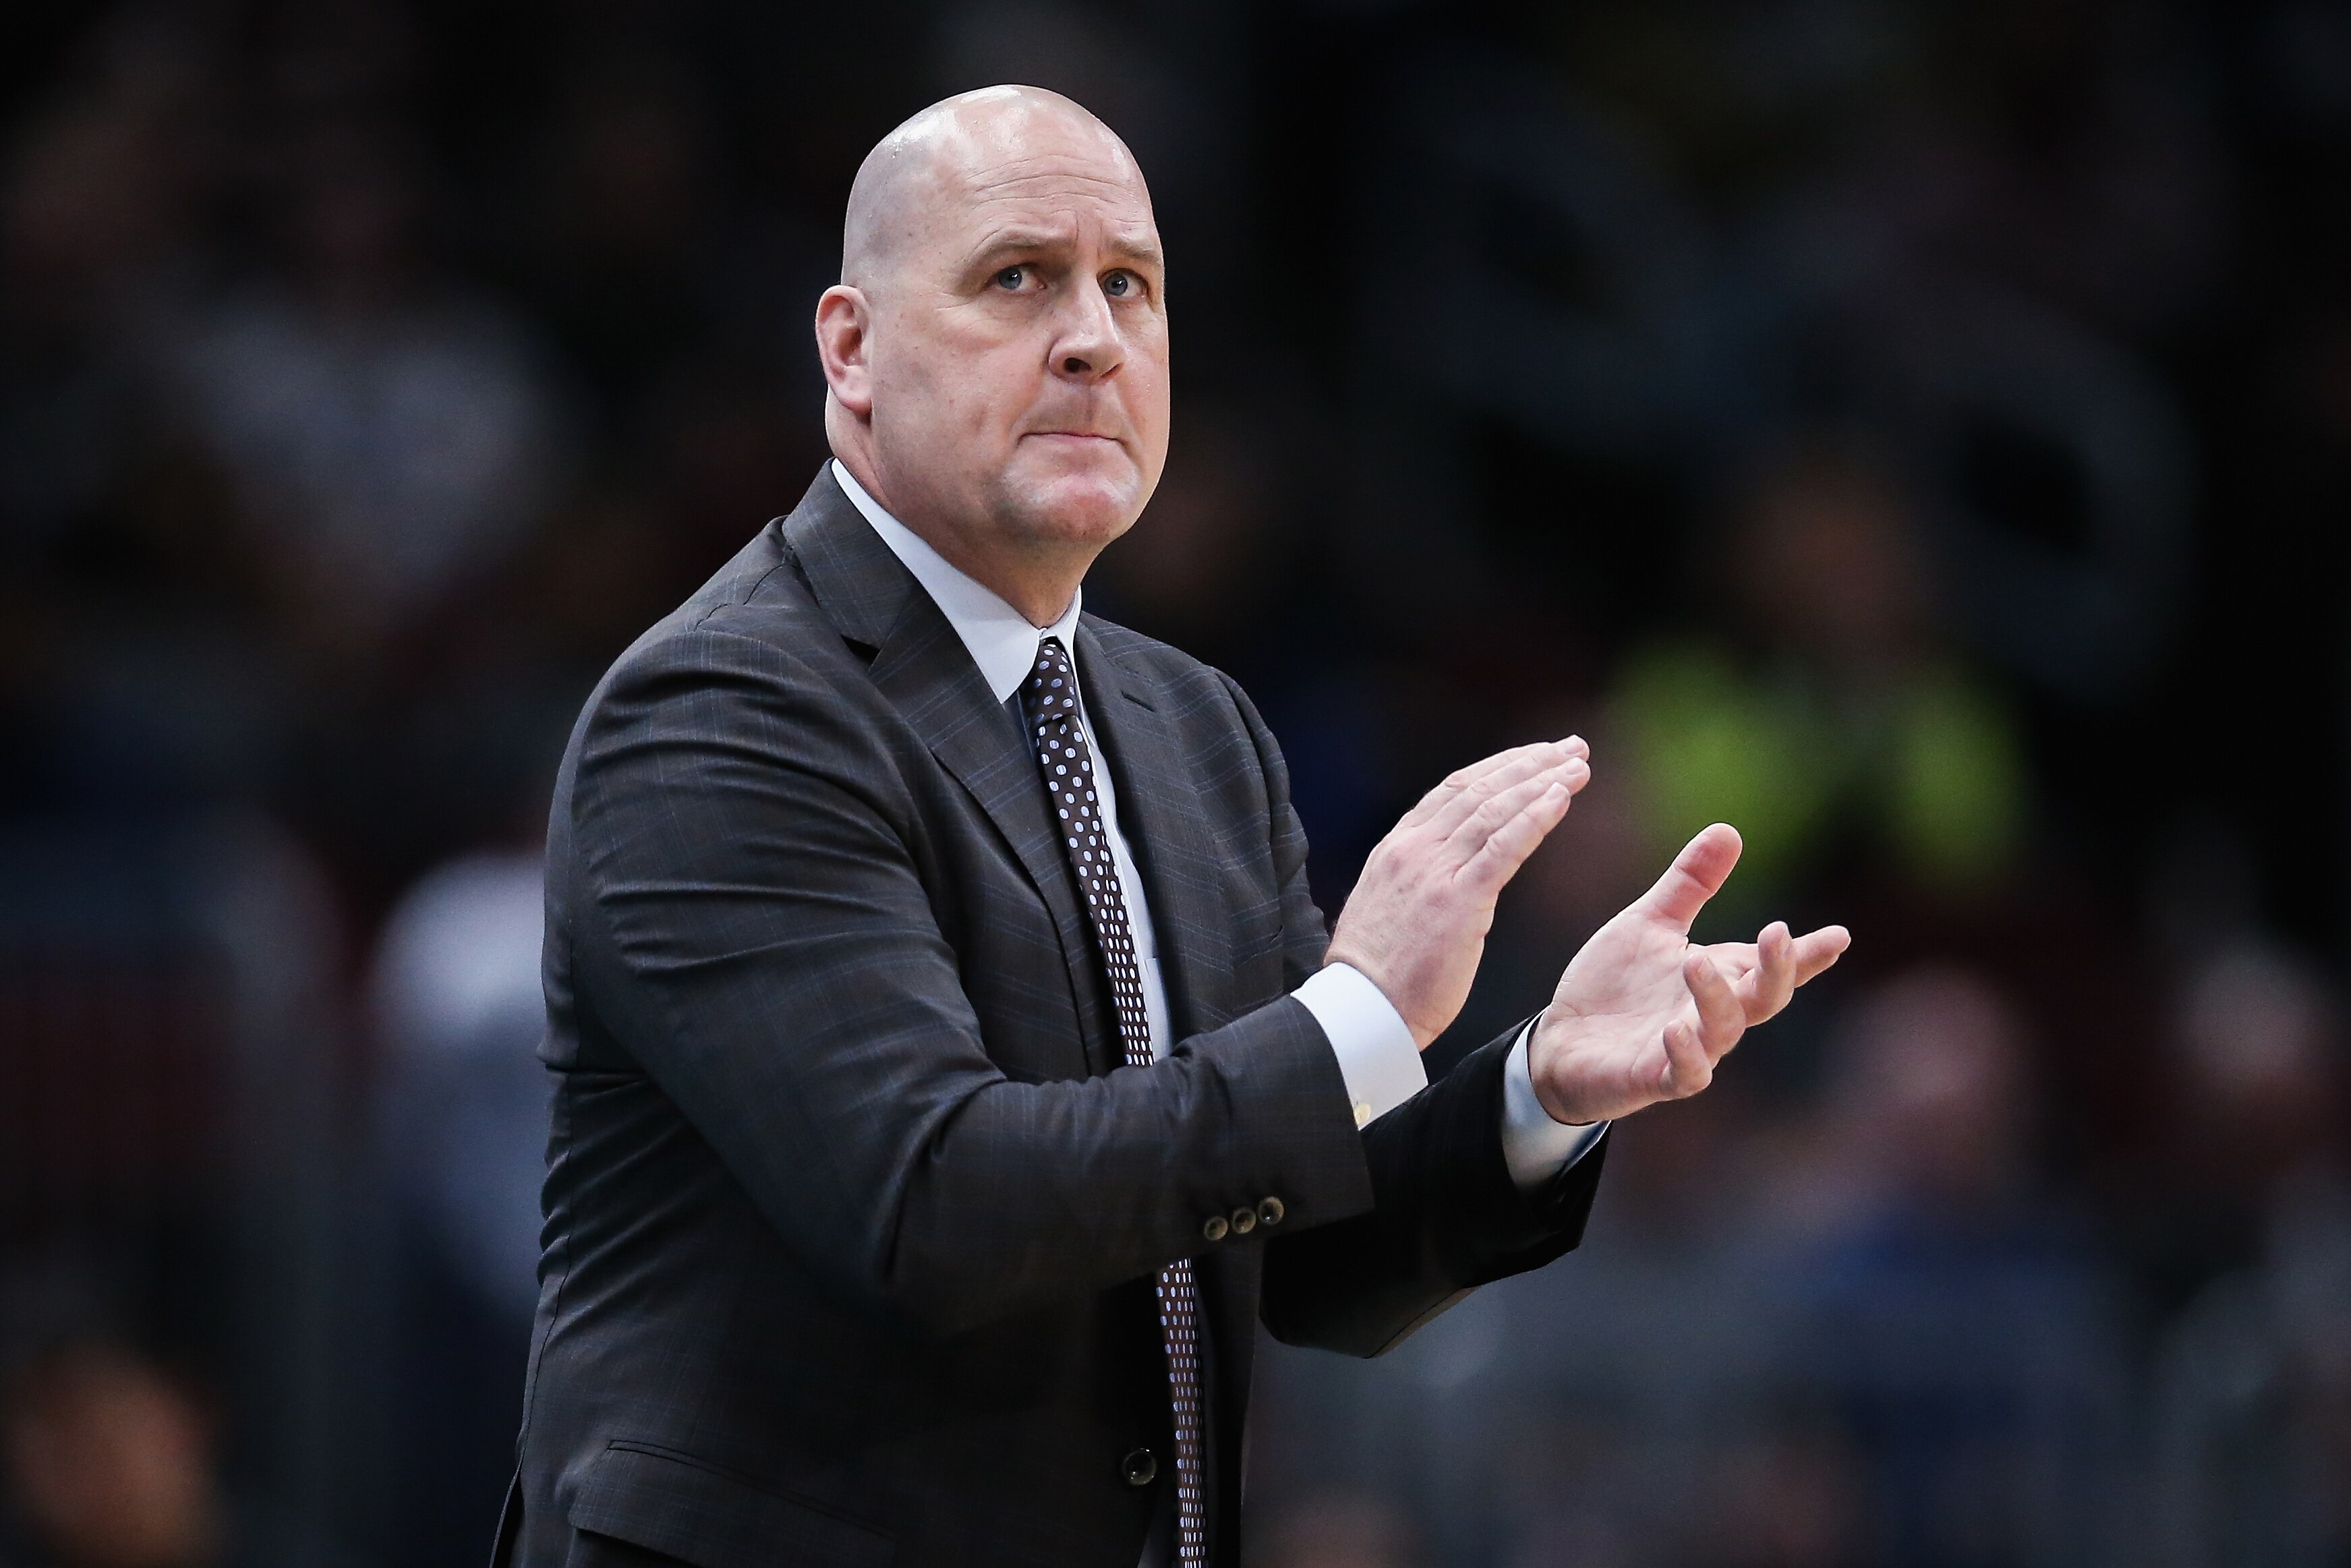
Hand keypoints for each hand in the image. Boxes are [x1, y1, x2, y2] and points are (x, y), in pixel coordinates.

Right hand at [1326, 738, 1590, 1046]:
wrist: (1362, 1008)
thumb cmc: (1378, 973)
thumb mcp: (1388, 906)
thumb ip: (1417, 878)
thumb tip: (1443, 869)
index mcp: (1397, 847)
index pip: (1454, 790)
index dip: (1499, 767)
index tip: (1534, 756)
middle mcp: (1414, 848)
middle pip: (1480, 789)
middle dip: (1530, 764)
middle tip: (1570, 748)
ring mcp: (1434, 871)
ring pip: (1495, 809)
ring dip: (1541, 781)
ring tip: (1576, 767)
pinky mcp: (1457, 899)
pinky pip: (1504, 847)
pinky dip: (1535, 817)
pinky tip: (1561, 799)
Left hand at [1528, 823, 1848, 1124]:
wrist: (1559, 1040)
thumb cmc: (1613, 986)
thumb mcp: (1648, 924)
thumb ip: (1690, 885)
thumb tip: (1729, 829)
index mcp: (1718, 975)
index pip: (1772, 965)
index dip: (1807, 954)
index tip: (1840, 935)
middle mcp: (1711, 1014)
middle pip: (1764, 997)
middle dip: (1778, 968)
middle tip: (1778, 932)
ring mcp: (1687, 1049)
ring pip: (1723, 1031)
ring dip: (1716, 997)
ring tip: (1695, 962)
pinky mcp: (1653, 1078)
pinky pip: (1685, 1075)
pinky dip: (1687, 1055)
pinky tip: (1675, 1029)